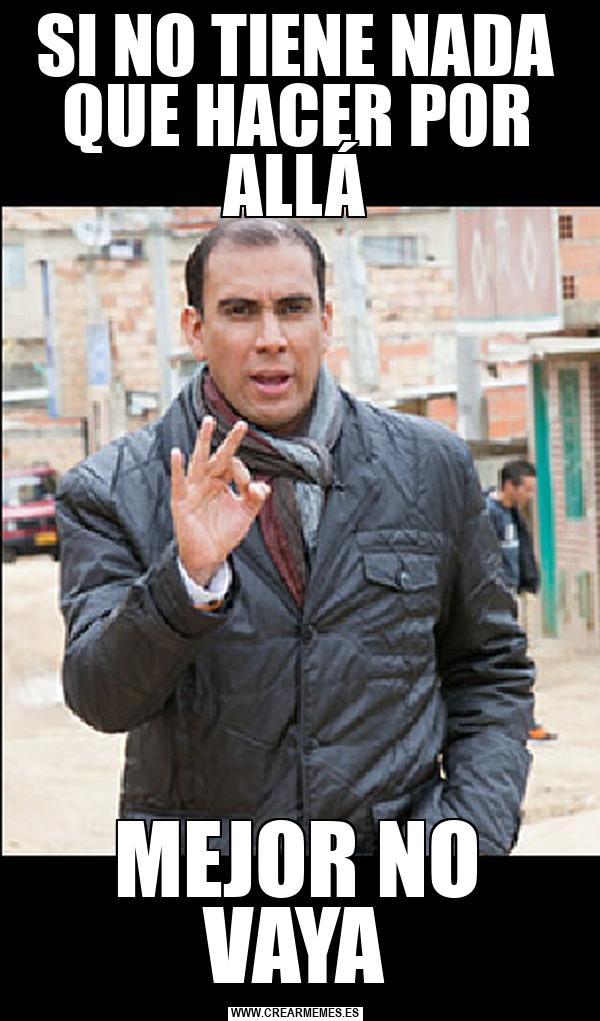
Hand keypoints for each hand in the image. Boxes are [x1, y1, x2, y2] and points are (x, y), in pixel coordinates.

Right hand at [171, 416, 270, 585]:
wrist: (207, 557)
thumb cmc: (223, 533)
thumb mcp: (245, 514)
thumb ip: (255, 499)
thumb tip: (263, 486)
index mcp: (222, 482)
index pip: (234, 467)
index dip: (244, 473)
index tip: (249, 487)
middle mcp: (207, 482)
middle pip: (219, 457)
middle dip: (230, 442)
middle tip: (241, 424)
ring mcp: (193, 490)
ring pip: (199, 461)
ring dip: (203, 442)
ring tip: (208, 422)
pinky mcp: (181, 502)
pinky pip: (178, 483)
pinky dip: (177, 468)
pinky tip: (177, 452)